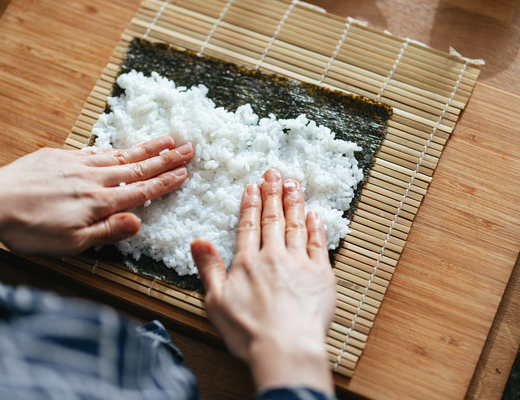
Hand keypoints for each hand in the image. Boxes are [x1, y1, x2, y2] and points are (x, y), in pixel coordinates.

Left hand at [0, 136, 192, 255]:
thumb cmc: (28, 230)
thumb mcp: (70, 243)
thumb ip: (106, 231)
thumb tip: (137, 222)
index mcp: (99, 202)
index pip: (140, 191)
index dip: (164, 182)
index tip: (184, 172)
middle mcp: (93, 179)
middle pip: (136, 167)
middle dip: (165, 158)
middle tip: (189, 148)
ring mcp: (76, 164)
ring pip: (118, 155)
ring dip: (144, 148)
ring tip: (166, 139)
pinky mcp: (59, 156)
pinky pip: (94, 150)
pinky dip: (113, 149)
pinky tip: (121, 148)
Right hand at [191, 169, 335, 392]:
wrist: (286, 347)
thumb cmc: (248, 332)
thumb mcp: (216, 302)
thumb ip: (209, 269)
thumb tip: (197, 241)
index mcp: (247, 263)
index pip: (249, 225)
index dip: (251, 203)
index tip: (253, 186)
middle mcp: (274, 257)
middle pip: (273, 219)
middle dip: (273, 193)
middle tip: (274, 173)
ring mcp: (300, 264)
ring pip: (296, 225)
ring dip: (294, 202)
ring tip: (293, 184)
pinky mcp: (321, 276)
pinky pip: (319, 244)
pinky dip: (316, 227)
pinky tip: (314, 214)